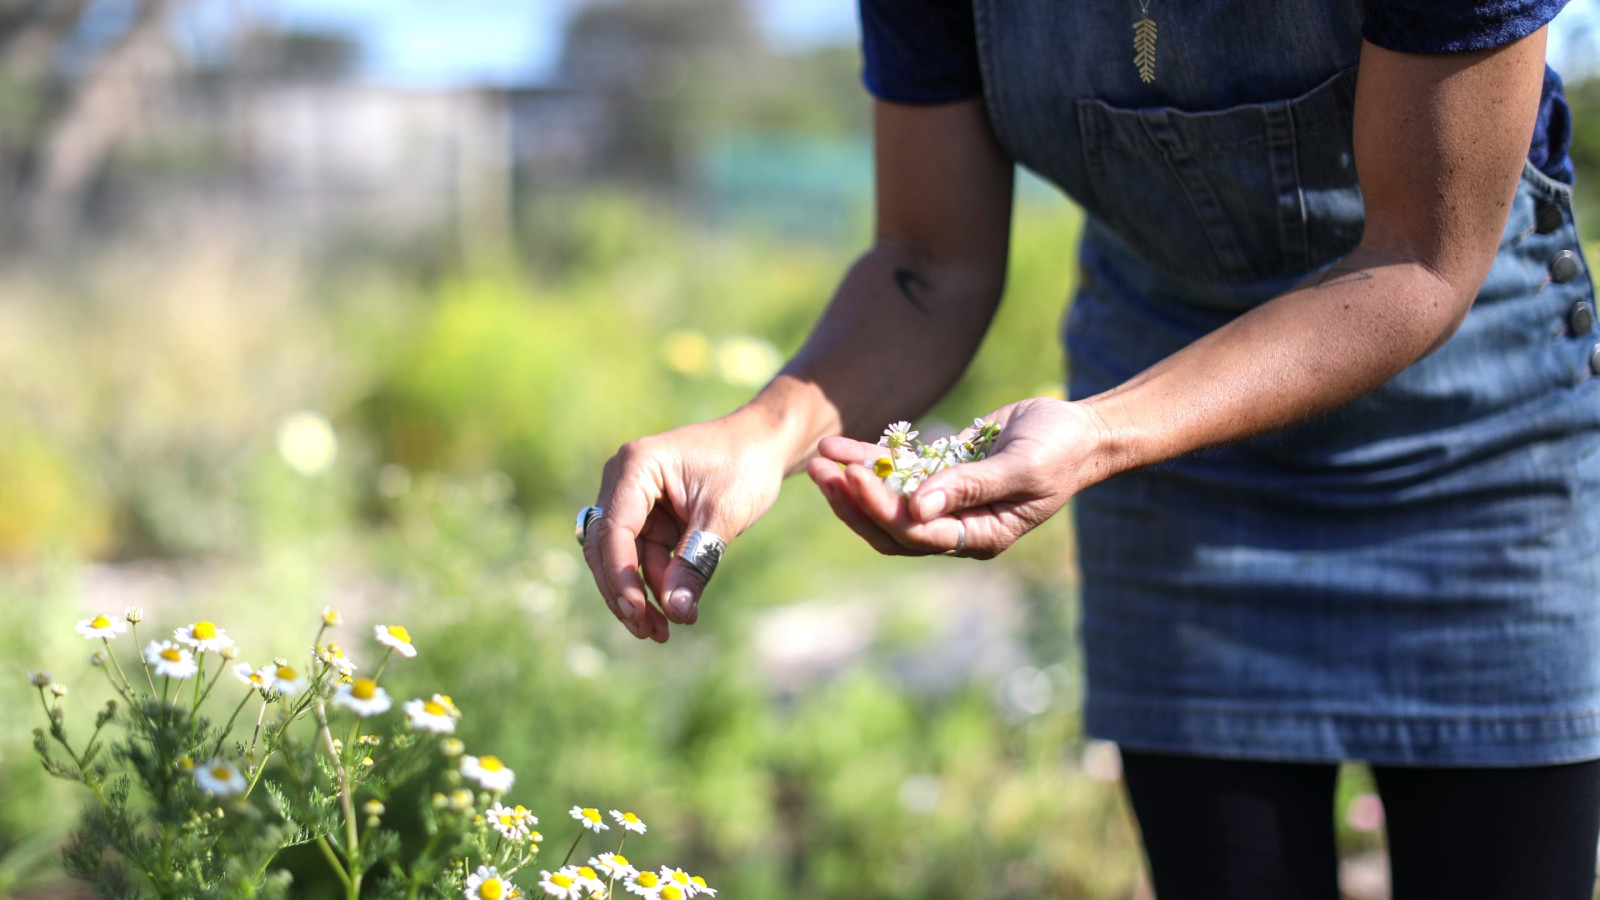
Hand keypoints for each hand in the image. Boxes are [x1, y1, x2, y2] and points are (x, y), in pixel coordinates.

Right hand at [583, 417, 784, 641]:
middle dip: (625, 593)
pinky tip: (673, 612)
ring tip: (663, 632)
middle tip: (648, 632)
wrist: (764, 446)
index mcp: (637, 466)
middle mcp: (624, 480)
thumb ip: (696, 560)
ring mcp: (632, 499)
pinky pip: (641, 558)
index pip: (615, 529)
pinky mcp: (647, 517)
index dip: (621, 575)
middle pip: (608, 547)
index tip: (636, 613)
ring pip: (622, 559)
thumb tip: (675, 611)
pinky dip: (653, 584)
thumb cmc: (745, 466)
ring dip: (639, 595)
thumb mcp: (723, 515)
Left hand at [807, 398, 1104, 557]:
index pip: (917, 533)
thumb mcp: (1022, 468)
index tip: (856, 478)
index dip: (882, 510)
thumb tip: (916, 506)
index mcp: (979, 537)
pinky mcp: (938, 472)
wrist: (1077, 430)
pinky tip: (837, 446)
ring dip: (851, 485)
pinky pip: (896, 471)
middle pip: (890, 528)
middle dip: (854, 504)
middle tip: (822, 475)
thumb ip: (970, 486)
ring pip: (886, 503)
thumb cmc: (1059, 452)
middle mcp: (955, 525)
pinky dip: (867, 459)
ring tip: (819, 461)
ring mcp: (944, 500)